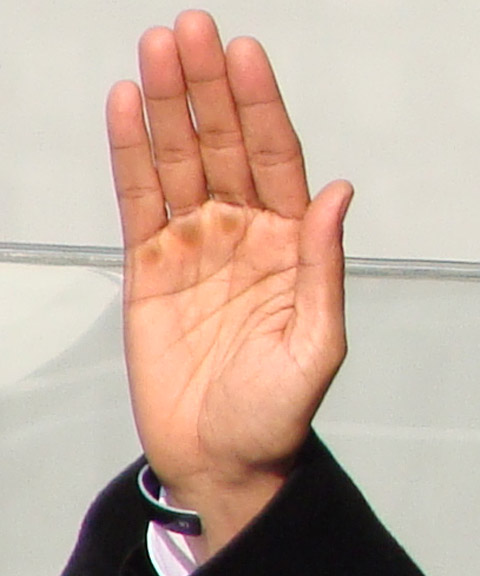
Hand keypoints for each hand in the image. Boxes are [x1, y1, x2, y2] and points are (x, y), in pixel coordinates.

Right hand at [106, 10, 352, 559]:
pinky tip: (129, 113)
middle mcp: (242, 235)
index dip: (260, 108)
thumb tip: (338, 193)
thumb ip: (324, 267)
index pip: (276, 160)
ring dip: (169, 109)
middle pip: (224, 148)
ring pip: (178, 164)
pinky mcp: (151, 269)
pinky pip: (138, 203)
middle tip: (191, 31)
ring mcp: (194, 247)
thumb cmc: (273, 412)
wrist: (220, 457)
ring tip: (156, 54)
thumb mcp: (316, 345)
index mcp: (288, 247)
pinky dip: (131, 157)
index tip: (244, 55)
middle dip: (209, 90)